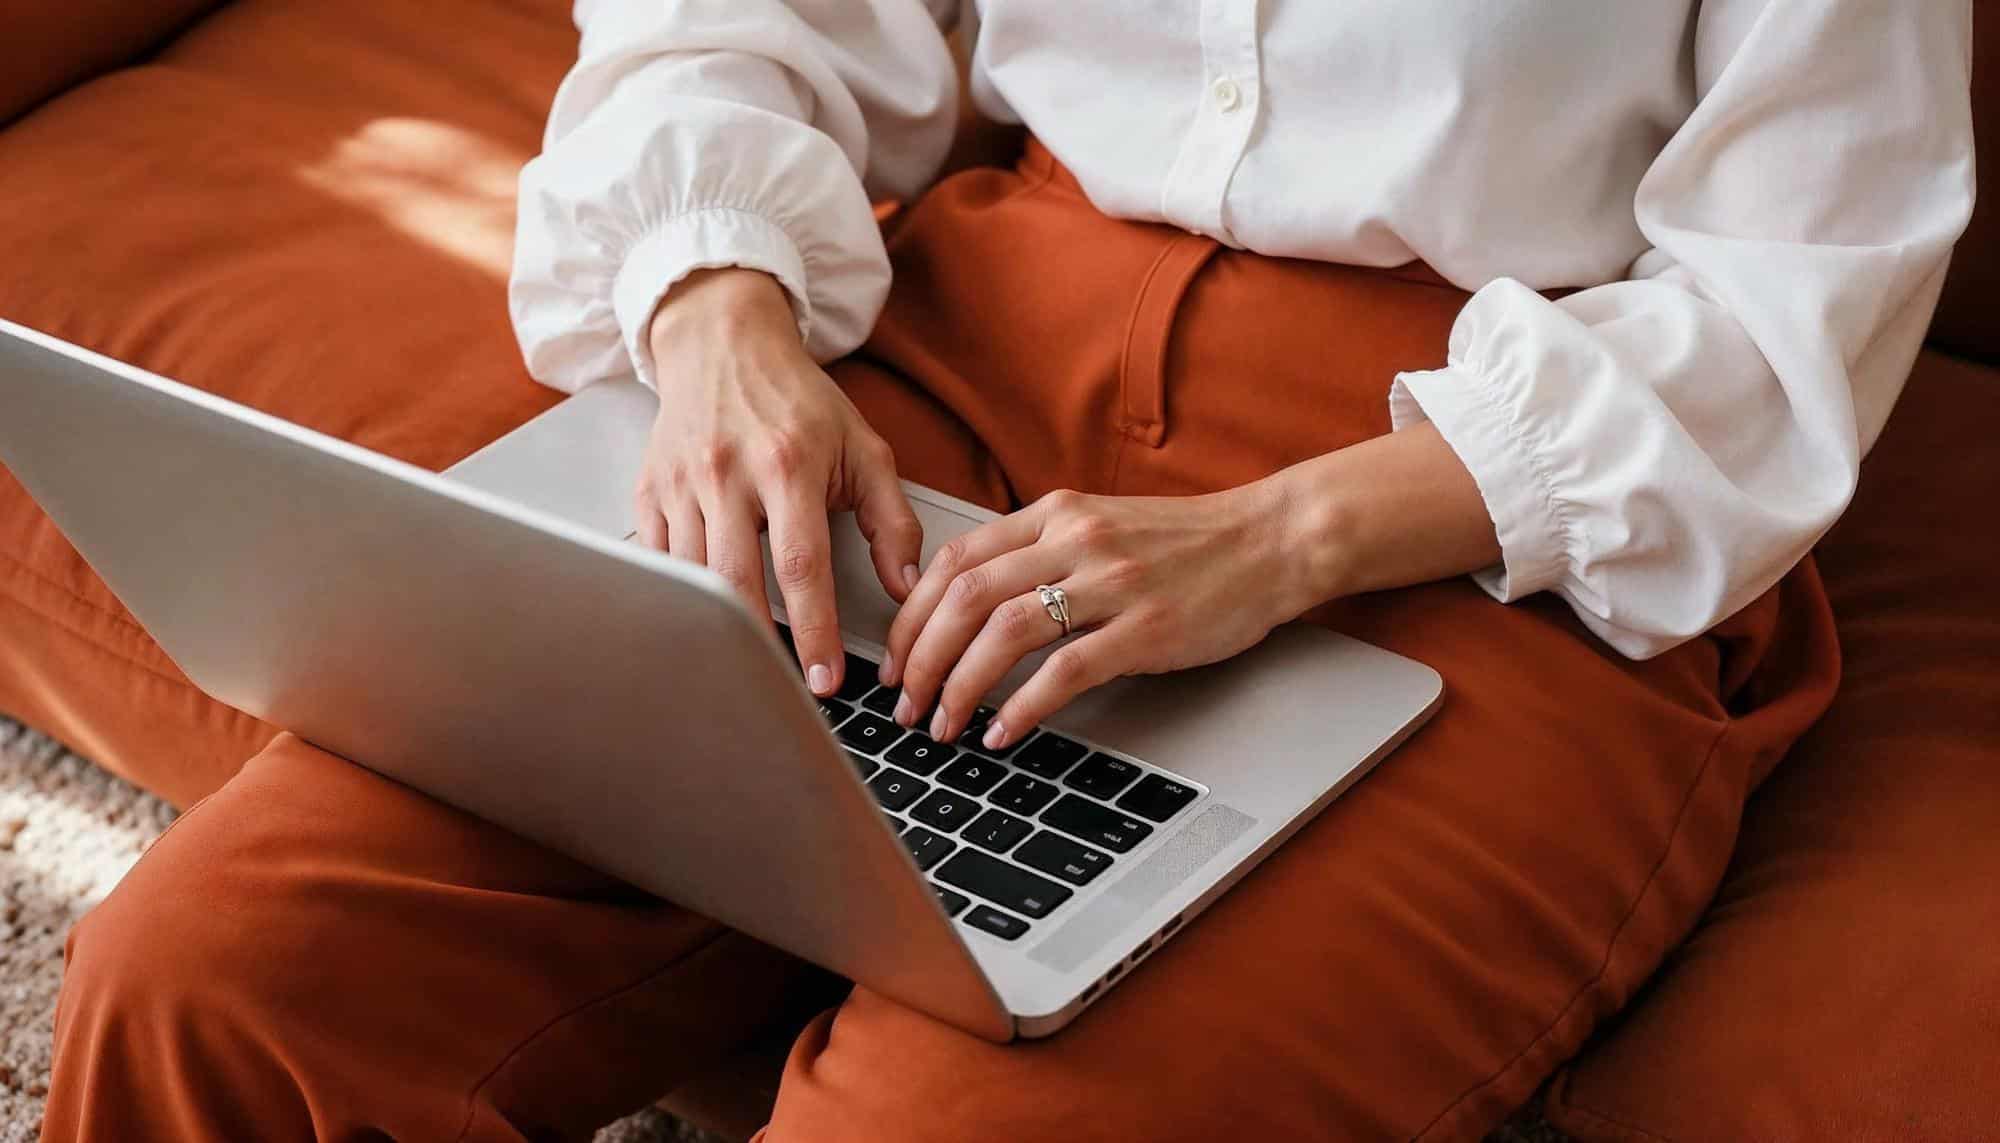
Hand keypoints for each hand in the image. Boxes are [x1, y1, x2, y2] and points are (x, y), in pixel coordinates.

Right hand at [638, 268, 922, 695]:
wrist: (723, 340)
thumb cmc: (796, 399)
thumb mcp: (862, 446)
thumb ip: (890, 519)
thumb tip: (906, 585)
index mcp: (787, 463)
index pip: (802, 566)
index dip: (815, 631)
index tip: (827, 678)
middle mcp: (728, 473)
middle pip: (738, 583)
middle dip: (763, 647)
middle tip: (788, 691)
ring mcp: (681, 484)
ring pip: (694, 580)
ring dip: (723, 630)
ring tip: (752, 666)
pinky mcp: (649, 492)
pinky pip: (661, 563)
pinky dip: (683, 598)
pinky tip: (707, 622)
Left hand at [878, 483, 1315, 749]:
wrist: (1272, 539)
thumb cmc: (1187, 544)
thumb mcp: (1101, 527)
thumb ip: (1040, 553)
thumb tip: (971, 604)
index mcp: (1055, 514)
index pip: (955, 559)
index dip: (910, 616)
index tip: (895, 659)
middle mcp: (1075, 541)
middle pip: (965, 597)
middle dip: (920, 658)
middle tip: (905, 704)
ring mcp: (1112, 583)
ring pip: (1004, 632)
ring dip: (959, 686)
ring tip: (942, 724)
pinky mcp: (1147, 628)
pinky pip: (1065, 672)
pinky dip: (1022, 707)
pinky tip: (1002, 732)